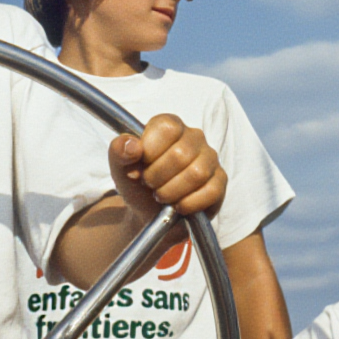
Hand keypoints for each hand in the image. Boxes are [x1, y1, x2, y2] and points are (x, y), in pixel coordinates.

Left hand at [109, 113, 225, 220]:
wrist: (149, 213)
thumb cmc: (138, 183)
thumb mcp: (120, 167)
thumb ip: (119, 151)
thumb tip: (131, 146)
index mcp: (170, 125)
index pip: (166, 128)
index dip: (150, 151)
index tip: (140, 165)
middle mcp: (194, 137)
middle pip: (180, 154)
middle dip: (157, 177)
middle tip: (149, 185)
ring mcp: (210, 158)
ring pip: (196, 174)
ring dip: (172, 192)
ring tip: (162, 196)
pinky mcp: (220, 181)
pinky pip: (210, 192)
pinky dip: (188, 204)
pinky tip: (178, 206)